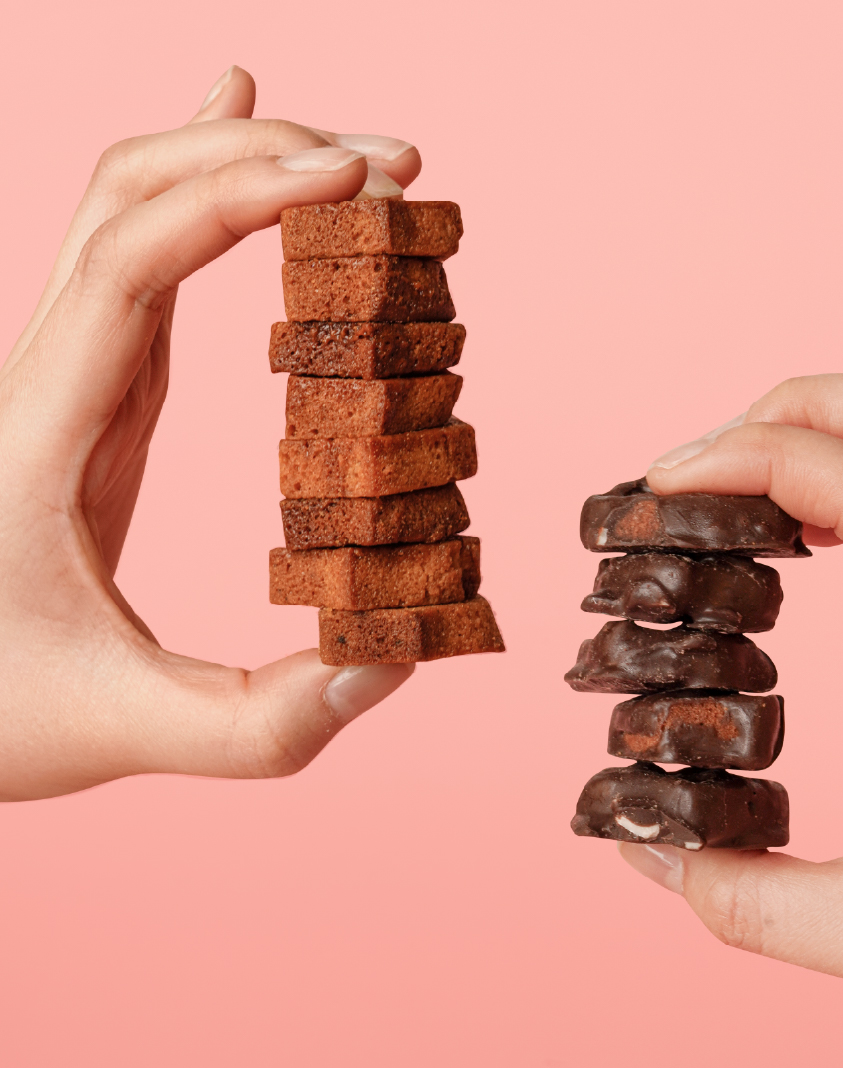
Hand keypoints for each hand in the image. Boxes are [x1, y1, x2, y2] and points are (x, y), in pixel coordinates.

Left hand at [0, 67, 419, 799]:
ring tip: (345, 160)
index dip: (242, 197)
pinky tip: (246, 167)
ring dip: (239, 167)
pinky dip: (205, 204)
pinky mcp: (103, 399)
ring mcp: (74, 379)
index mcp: (42, 430)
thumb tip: (392, 660)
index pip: (134, 261)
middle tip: (385, 164)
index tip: (353, 181)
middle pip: (133, 199)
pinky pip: (147, 268)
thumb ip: (263, 722)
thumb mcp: (126, 730)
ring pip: (135, 214)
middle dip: (262, 156)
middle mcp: (50, 378)